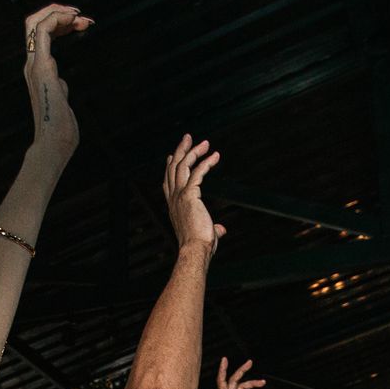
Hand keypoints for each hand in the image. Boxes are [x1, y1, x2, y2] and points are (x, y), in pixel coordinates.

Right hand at [24, 4, 88, 161]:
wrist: (54, 145)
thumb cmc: (60, 131)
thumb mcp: (62, 102)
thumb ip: (60, 89)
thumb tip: (62, 83)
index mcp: (37, 71)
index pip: (42, 35)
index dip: (60, 23)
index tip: (81, 24)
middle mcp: (32, 65)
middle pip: (35, 23)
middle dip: (59, 13)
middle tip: (84, 18)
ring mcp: (34, 65)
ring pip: (35, 22)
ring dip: (59, 13)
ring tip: (81, 18)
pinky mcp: (41, 68)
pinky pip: (42, 32)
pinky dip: (56, 19)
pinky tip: (73, 21)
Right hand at [164, 134, 225, 253]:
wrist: (195, 250)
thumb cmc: (199, 247)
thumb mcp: (206, 234)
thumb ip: (213, 229)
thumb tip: (221, 230)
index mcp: (174, 206)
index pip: (168, 182)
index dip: (170, 167)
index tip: (173, 155)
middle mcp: (174, 199)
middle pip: (173, 168)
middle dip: (181, 151)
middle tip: (188, 137)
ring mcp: (180, 196)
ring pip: (183, 165)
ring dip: (193, 151)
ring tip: (205, 142)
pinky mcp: (189, 195)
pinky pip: (197, 172)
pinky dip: (206, 162)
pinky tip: (215, 156)